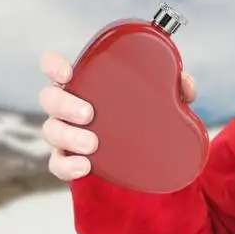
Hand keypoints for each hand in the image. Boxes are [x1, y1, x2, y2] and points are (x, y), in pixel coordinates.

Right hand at [37, 49, 196, 180]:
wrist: (142, 154)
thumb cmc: (140, 112)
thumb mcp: (160, 97)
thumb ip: (175, 87)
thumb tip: (185, 84)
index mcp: (84, 83)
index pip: (54, 67)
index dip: (53, 66)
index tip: (68, 73)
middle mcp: (67, 106)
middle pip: (49, 99)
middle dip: (64, 105)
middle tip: (89, 114)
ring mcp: (64, 133)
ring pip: (50, 131)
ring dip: (69, 136)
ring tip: (93, 144)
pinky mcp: (68, 159)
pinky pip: (58, 163)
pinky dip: (67, 166)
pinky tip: (84, 166)